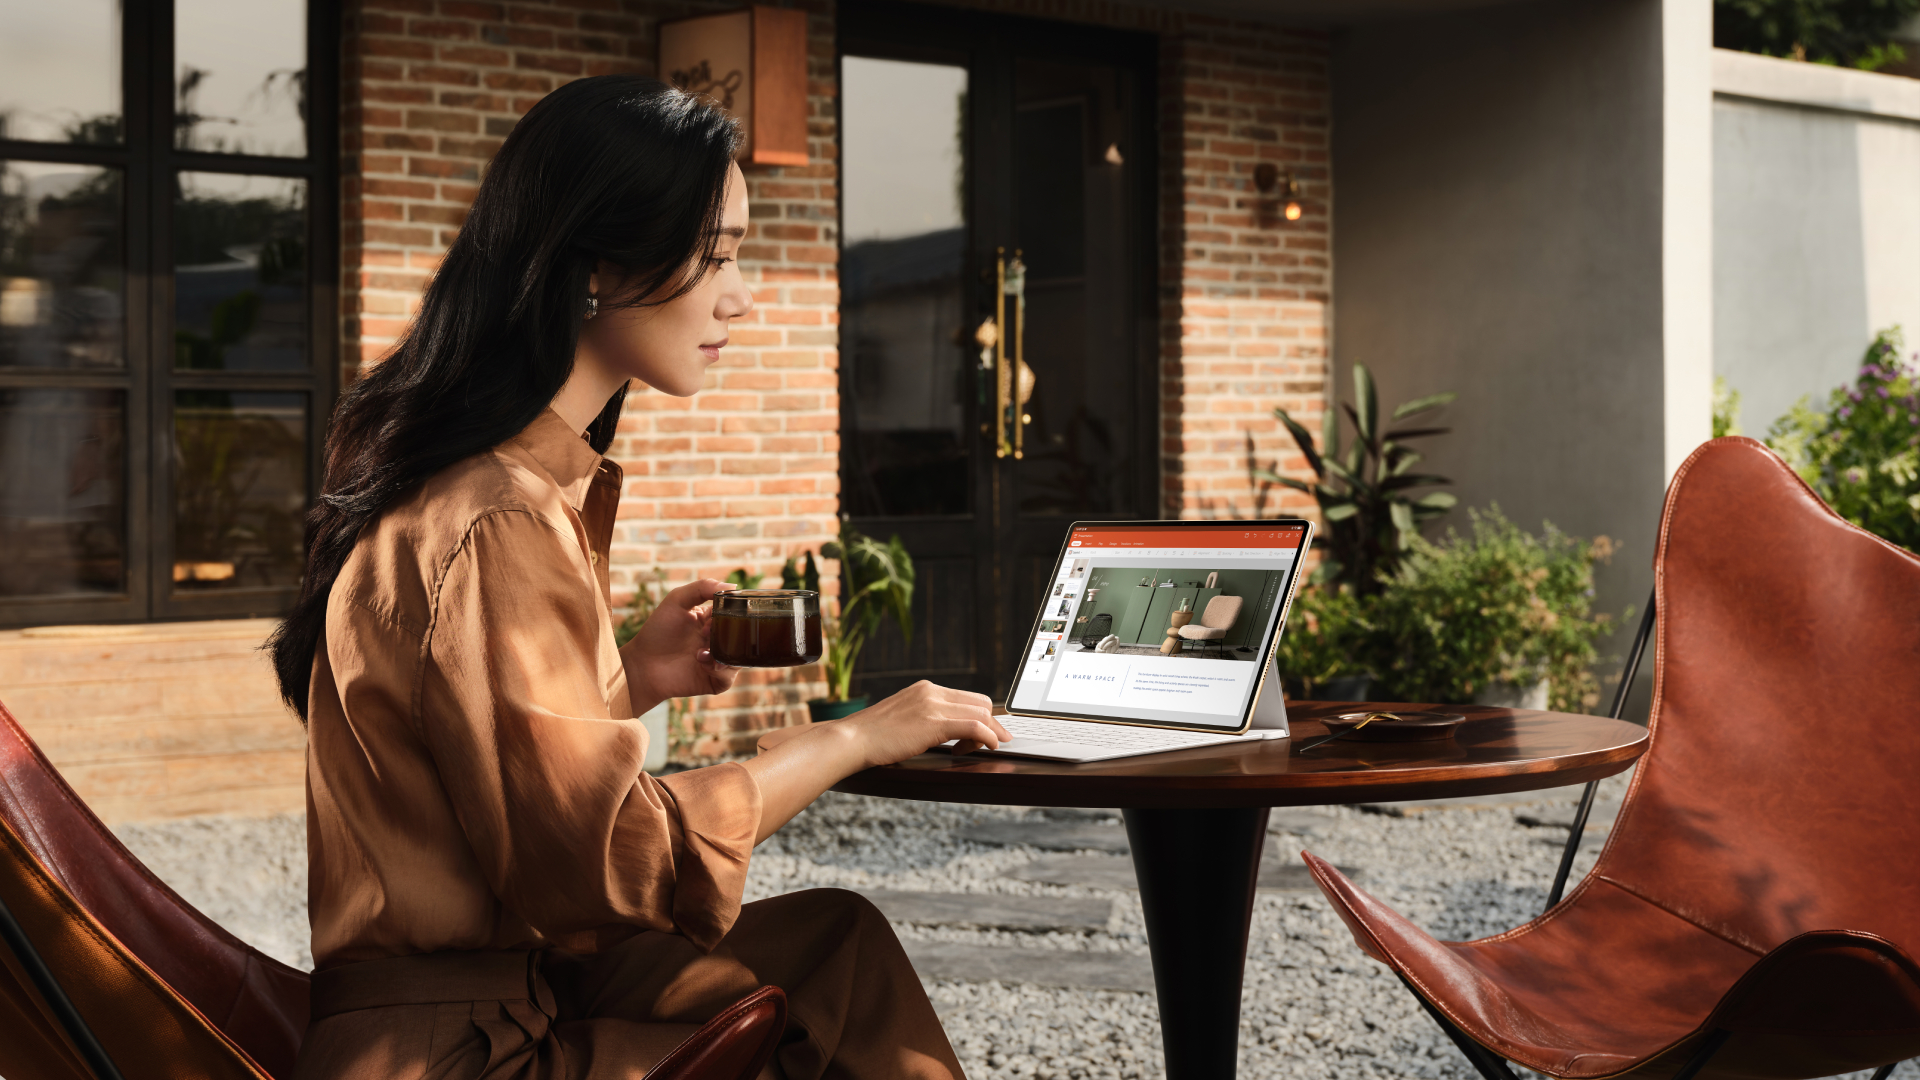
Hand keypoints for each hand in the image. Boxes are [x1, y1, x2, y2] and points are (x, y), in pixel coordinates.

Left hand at [620, 579, 738, 710]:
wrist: (642, 665)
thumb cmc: (657, 632)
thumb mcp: (676, 600)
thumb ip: (702, 588)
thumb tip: (733, 586)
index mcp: (713, 621)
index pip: (736, 614)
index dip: (733, 612)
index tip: (718, 614)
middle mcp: (719, 641)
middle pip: (742, 636)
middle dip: (731, 633)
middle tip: (707, 632)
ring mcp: (718, 661)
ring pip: (739, 657)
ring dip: (726, 651)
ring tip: (704, 649)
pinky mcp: (714, 680)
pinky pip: (728, 676)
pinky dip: (719, 669)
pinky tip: (701, 661)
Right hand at [840, 681, 1009, 765]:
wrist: (851, 740)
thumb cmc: (872, 737)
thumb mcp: (902, 718)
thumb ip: (924, 718)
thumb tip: (946, 731)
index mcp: (925, 689)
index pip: (967, 697)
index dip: (982, 716)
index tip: (988, 732)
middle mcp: (931, 692)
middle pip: (980, 702)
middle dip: (993, 724)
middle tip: (991, 743)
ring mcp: (932, 705)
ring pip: (981, 713)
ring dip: (990, 733)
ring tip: (982, 749)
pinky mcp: (934, 723)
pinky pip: (974, 726)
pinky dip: (988, 737)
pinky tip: (989, 747)